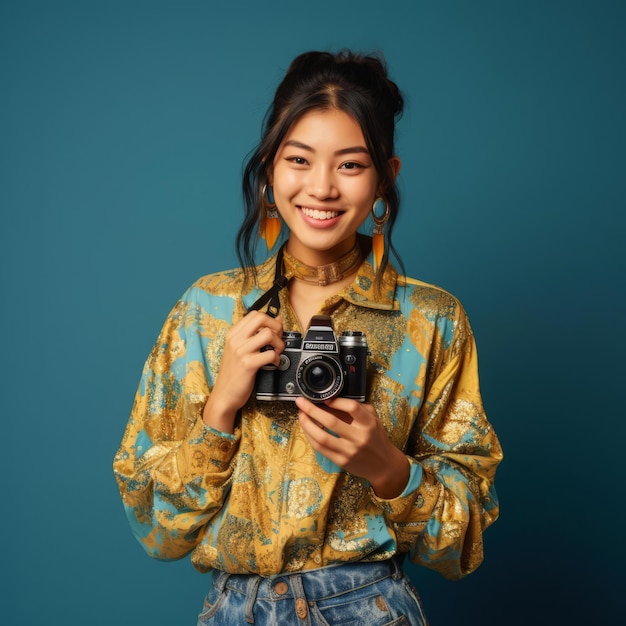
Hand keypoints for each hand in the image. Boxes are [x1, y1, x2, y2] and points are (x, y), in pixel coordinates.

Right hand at [202, 311, 284, 431]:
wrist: (224, 395)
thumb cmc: (234, 373)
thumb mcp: (240, 350)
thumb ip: (254, 335)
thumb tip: (277, 319)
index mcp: (233, 334)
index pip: (255, 314)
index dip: (270, 320)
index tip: (274, 331)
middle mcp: (235, 340)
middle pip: (261, 318)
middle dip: (276, 327)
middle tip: (278, 340)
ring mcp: (241, 351)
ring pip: (268, 334)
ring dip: (279, 344)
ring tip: (277, 353)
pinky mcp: (248, 364)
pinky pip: (270, 354)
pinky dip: (277, 359)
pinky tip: (274, 364)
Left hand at [295, 396, 409, 498]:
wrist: (383, 465)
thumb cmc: (376, 438)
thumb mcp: (373, 419)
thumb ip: (357, 408)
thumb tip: (332, 400)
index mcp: (368, 423)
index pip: (352, 407)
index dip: (336, 401)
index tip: (325, 398)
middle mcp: (359, 437)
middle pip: (331, 421)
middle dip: (312, 410)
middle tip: (301, 402)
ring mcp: (349, 451)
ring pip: (322, 437)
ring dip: (307, 424)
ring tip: (301, 414)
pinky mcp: (341, 461)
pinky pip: (320, 448)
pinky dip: (311, 436)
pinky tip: (307, 428)